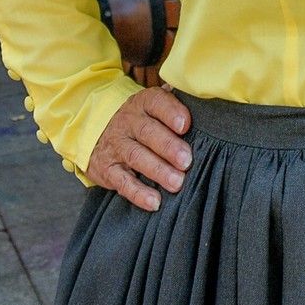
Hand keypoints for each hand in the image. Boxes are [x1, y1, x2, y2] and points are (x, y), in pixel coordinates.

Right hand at [86, 87, 191, 211]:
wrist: (99, 133)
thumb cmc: (142, 121)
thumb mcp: (153, 107)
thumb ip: (176, 105)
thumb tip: (204, 102)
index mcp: (143, 103)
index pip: (156, 102)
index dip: (171, 112)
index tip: (186, 125)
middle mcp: (128, 122)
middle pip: (147, 132)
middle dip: (168, 146)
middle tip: (186, 161)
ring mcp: (117, 146)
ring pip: (137, 156)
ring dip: (158, 170)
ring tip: (177, 183)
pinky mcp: (107, 169)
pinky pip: (123, 182)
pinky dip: (139, 193)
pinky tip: (155, 202)